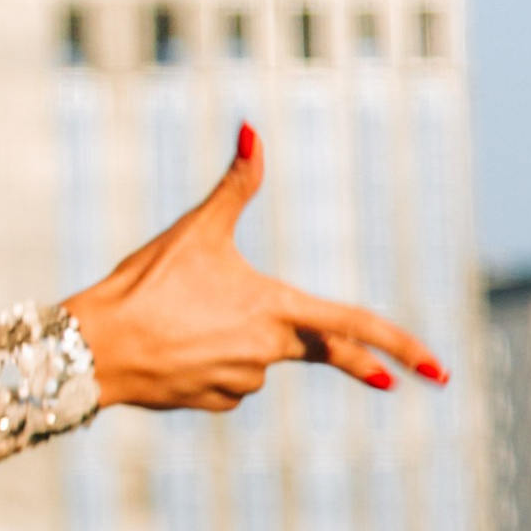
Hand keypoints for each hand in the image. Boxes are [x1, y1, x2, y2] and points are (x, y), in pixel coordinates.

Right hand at [70, 128, 446, 415]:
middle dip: (354, 364)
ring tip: (183, 321)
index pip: (353, 327)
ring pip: (260, 359)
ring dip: (240, 341)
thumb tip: (253, 128)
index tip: (437, 372)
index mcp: (274, 308)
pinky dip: (212, 363)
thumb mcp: (196, 229)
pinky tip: (176, 349)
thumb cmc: (145, 284)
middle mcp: (266, 351)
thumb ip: (235, 183)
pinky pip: (230, 379)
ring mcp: (241, 382)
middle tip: (390, 382)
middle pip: (319, 351)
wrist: (93, 349)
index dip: (400, 347)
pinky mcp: (215, 402)